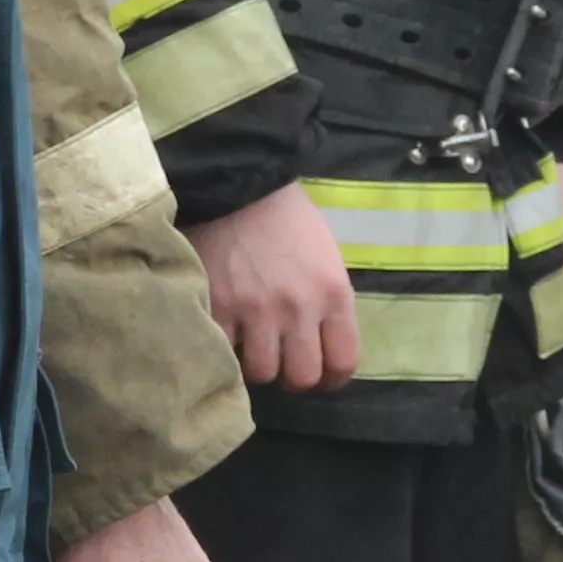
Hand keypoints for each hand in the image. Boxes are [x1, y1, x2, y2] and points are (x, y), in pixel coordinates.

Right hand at [192, 186, 363, 391]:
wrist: (237, 183)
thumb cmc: (285, 216)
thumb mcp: (325, 255)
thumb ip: (326, 300)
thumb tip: (319, 342)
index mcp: (334, 293)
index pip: (344, 360)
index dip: (332, 378)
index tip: (320, 376)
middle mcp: (300, 308)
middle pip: (303, 377)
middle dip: (292, 375)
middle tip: (280, 361)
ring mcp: (257, 310)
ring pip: (263, 372)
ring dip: (256, 364)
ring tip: (249, 345)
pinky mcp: (218, 307)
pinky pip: (224, 354)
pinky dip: (224, 350)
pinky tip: (224, 334)